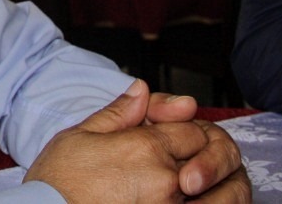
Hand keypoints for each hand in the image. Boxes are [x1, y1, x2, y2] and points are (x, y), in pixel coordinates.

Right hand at [23, 79, 249, 202]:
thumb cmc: (57, 185)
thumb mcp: (79, 136)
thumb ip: (117, 113)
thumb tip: (141, 89)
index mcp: (146, 148)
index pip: (193, 130)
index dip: (190, 132)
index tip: (181, 141)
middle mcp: (167, 180)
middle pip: (213, 161)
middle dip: (212, 161)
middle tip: (199, 169)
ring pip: (225, 199)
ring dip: (225, 193)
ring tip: (209, 193)